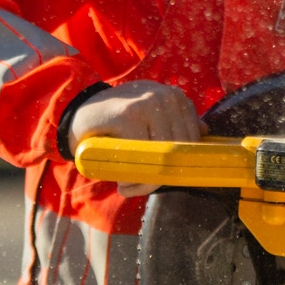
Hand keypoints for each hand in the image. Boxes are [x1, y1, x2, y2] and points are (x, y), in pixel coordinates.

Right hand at [67, 81, 203, 194]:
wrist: (79, 112)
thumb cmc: (118, 120)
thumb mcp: (149, 116)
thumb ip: (175, 122)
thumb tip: (205, 133)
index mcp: (175, 98)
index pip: (192, 140)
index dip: (178, 166)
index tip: (161, 180)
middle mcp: (166, 96)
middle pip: (179, 149)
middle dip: (162, 177)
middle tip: (140, 188)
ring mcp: (148, 103)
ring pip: (162, 156)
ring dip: (146, 181)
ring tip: (129, 186)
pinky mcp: (128, 115)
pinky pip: (141, 156)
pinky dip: (131, 177)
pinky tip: (121, 181)